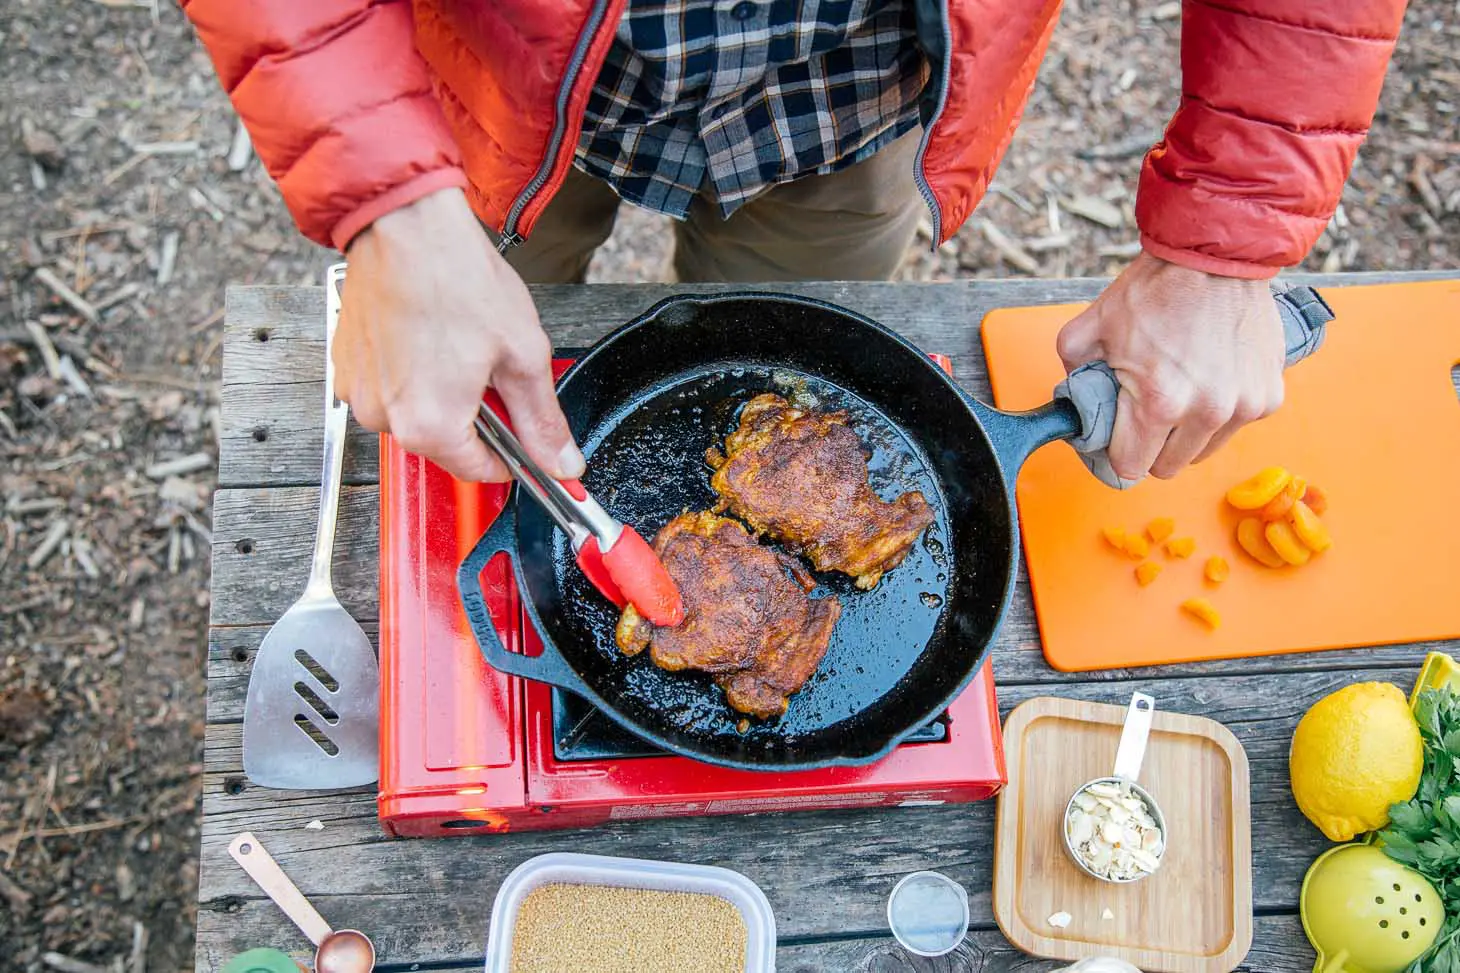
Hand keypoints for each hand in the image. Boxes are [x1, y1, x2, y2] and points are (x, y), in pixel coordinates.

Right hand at [333, 188, 583, 482]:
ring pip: (415, 415)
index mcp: (431, 426)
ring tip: (456, 345)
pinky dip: (410, 374)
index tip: (521, 436)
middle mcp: (386, 419)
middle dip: (475, 416)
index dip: (509, 456)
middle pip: (445, 443)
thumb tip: (562, 462)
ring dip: (441, 394)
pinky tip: (427, 337)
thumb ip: (541, 419)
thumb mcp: (522, 355)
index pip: (479, 471)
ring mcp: (359, 394)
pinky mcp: (345, 369)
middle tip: (492, 369)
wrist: (403, 225)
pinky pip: (388, 389)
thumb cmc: (457, 279)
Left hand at [1055, 251, 1284, 481]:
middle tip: (1144, 408)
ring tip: (1179, 388)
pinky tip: (1210, 376)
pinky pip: (1235, 425)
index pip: (1130, 467)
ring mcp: (1243, 407)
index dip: (1116, 452)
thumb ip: (1073, 373)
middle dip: (1150, 443)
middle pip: (1166, 466)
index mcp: (1159, 403)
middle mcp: (1206, 412)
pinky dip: (1220, 411)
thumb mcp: (1091, 327)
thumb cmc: (1157, 289)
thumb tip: (1074, 401)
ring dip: (1186, 432)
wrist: (1216, 255)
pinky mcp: (1269, 396)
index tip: (1116, 436)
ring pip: (1202, 450)